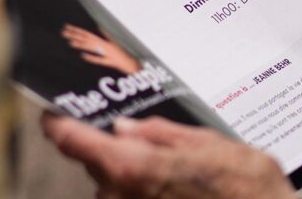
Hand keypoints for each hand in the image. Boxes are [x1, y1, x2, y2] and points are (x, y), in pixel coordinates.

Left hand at [42, 114, 294, 198]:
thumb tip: (126, 129)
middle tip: (152, 141)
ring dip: (135, 175)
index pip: (72, 141)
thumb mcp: (212, 145)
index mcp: (133, 167)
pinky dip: (144, 191)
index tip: (54, 111)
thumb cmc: (247, 191)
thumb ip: (162, 134)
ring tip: (179, 172)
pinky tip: (178, 189)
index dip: (59, 122)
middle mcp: (121, 197)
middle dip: (117, 148)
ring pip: (114, 185)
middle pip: (98, 163)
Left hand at [61, 24, 140, 74]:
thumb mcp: (112, 42)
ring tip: (70, 42)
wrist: (128, 63)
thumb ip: (105, 35)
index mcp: (102, 41)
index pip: (86, 34)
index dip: (76, 30)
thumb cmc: (120, 53)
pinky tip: (83, 56)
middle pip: (86, 39)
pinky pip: (99, 59)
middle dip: (75, 35)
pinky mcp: (108, 61)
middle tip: (63, 32)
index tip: (67, 27)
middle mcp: (102, 45)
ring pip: (91, 47)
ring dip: (81, 44)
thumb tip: (99, 27)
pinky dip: (91, 57)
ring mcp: (105, 53)